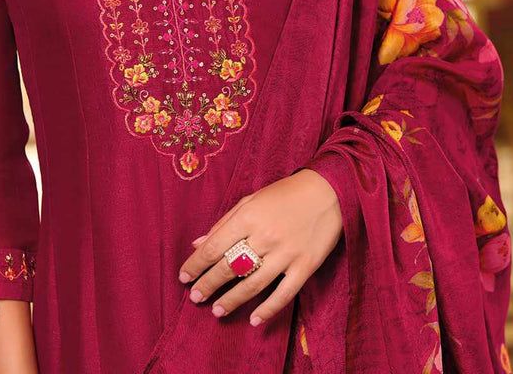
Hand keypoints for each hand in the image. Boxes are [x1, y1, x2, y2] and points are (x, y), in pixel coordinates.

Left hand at [177, 168, 342, 325]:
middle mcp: (265, 236)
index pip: (214, 246)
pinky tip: (254, 320)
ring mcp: (286, 253)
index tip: (184, 277)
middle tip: (195, 297)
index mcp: (248, 216)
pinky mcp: (305, 266)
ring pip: (253, 284)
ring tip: (217, 311)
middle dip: (209, 284)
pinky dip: (268, 309)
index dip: (196, 264)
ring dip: (232, 300)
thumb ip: (225, 222)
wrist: (328, 191)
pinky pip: (284, 293)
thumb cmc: (285, 194)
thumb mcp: (251, 200)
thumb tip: (198, 243)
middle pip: (229, 267)